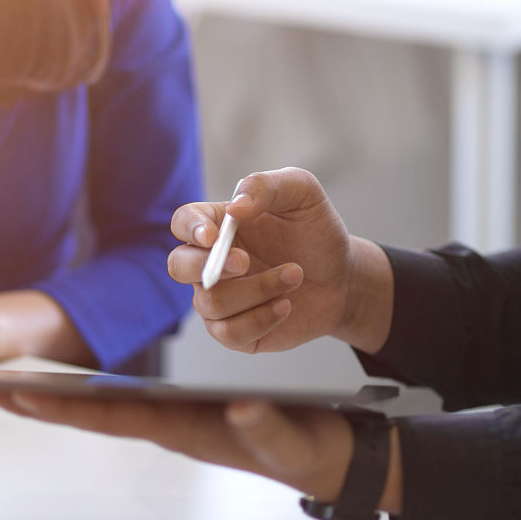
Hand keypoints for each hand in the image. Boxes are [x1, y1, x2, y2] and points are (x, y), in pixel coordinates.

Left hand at [0, 391, 355, 501]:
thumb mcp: (291, 440)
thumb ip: (266, 426)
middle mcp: (171, 425)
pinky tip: (79, 388)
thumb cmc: (310, 449)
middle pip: (95, 412)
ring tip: (19, 387)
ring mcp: (178, 420)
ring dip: (63, 398)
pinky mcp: (192, 413)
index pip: (110, 415)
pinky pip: (134, 403)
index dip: (61, 405)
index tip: (16, 395)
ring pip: (109, 408)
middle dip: (42, 401)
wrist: (333, 457)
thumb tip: (240, 406)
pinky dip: (98, 394)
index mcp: (184, 429)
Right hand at [170, 168, 353, 352]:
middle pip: (178, 266)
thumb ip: (266, 187)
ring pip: (212, 302)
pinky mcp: (235, 331)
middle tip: (246, 262)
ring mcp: (220, 299)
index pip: (184, 222)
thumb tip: (235, 207)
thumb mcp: (302, 194)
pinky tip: (286, 305)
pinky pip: (230, 332)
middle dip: (210, 267)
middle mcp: (211, 263)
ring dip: (258, 289)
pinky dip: (261, 319)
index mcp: (219, 225)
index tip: (213, 237)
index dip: (190, 229)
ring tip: (295, 275)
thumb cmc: (316, 233)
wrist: (342, 278)